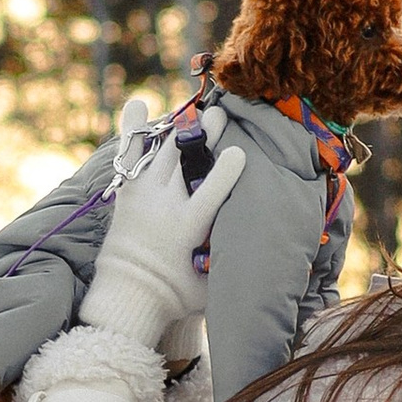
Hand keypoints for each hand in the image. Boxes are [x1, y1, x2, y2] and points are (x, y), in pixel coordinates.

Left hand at [82, 104, 245, 349]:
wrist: (128, 297)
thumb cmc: (177, 295)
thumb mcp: (211, 285)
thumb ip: (234, 264)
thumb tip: (273, 262)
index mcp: (188, 227)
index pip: (212, 191)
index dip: (227, 169)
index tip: (240, 151)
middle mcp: (165, 204)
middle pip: (187, 158)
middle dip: (206, 133)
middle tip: (223, 115)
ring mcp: (144, 195)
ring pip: (165, 151)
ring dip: (183, 129)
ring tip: (201, 112)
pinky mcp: (129, 193)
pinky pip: (130, 154)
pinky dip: (134, 129)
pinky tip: (139, 104)